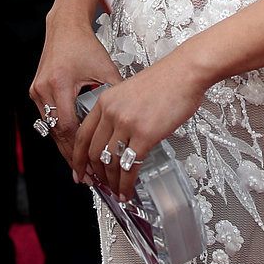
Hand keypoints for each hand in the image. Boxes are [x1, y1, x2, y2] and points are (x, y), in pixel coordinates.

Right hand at [29, 18, 122, 169]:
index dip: (80, 150)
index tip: (91, 165)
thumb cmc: (84, 45)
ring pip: (51, 129)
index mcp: (61, 84)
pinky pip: (48, 119)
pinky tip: (71, 146)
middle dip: (72, 157)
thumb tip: (132, 117)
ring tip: (80, 166)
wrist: (65, 28)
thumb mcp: (105, 68)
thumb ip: (117, 93)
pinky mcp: (36, 92)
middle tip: (86, 176)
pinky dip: (60, 133)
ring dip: (65, 148)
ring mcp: (37, 91)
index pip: (69, 127)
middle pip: (58, 134)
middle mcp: (45, 89)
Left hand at [73, 57, 208, 200]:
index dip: (78, 158)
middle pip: (93, 152)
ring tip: (115, 192)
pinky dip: (126, 184)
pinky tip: (127, 191)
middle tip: (100, 186)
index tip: (79, 171)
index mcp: (105, 101)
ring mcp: (127, 124)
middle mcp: (112, 112)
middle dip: (95, 175)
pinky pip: (130, 166)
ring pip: (110, 163)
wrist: (186, 72)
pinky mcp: (145, 134)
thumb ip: (119, 112)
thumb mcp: (129, 91)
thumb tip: (117, 139)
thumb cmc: (166, 80)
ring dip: (111, 182)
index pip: (82, 136)